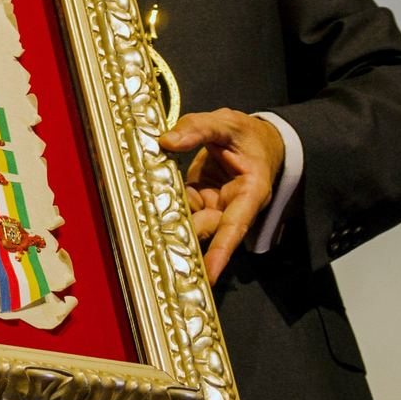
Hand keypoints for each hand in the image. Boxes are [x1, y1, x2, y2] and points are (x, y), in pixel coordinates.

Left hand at [158, 108, 284, 283]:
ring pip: (190, 219)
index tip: (211, 276)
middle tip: (156, 249)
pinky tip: (142, 205)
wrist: (258, 138)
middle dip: (184, 240)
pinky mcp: (199, 198)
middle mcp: (233, 205)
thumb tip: (166, 141)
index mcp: (250, 191)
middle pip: (207, 228)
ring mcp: (214, 203)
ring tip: (143, 230)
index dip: (222, 252)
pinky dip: (163, 205)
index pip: (235, 226)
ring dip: (168, 223)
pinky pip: (180, 206)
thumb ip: (199, 129)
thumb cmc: (249, 135)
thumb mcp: (227, 123)